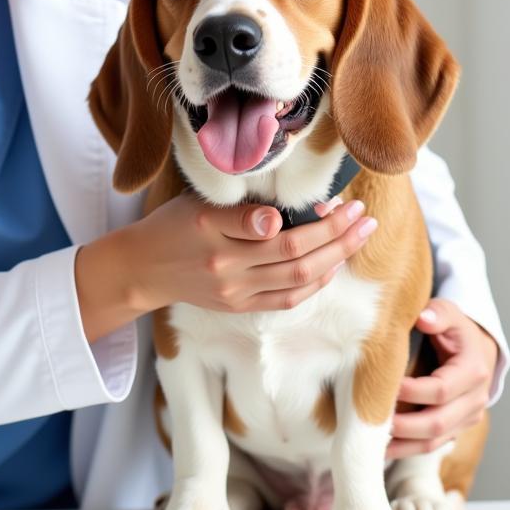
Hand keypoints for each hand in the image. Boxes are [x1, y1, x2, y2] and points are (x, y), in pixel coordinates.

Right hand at [124, 190, 376, 314]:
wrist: (143, 268)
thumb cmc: (172, 226)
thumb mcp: (198, 205)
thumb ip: (239, 212)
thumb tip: (278, 218)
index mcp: (217, 237)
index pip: (280, 231)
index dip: (319, 219)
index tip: (340, 201)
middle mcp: (228, 270)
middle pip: (298, 257)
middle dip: (339, 236)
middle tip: (365, 217)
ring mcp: (236, 294)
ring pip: (299, 281)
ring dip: (336, 259)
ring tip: (359, 236)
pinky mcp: (239, 308)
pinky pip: (287, 300)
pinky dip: (315, 283)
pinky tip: (332, 265)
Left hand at [386, 297, 497, 459]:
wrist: (475, 348)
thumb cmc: (455, 328)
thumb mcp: (449, 312)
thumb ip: (438, 313)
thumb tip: (423, 318)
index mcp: (473, 371)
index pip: (440, 389)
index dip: (411, 391)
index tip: (385, 385)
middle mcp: (475, 400)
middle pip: (438, 422)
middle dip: (403, 425)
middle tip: (372, 421)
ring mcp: (467, 418)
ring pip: (434, 441)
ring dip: (403, 444)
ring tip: (372, 443)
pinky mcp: (457, 429)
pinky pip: (432, 446)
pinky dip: (407, 449)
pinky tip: (382, 450)